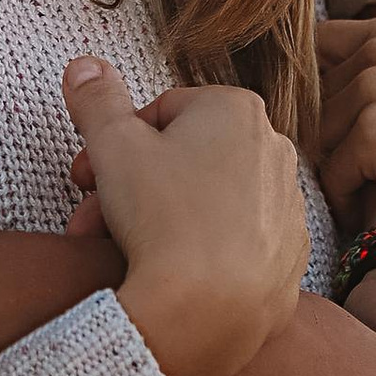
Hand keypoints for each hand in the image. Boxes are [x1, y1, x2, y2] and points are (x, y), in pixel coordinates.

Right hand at [61, 64, 307, 375]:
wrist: (207, 309)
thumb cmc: (162, 218)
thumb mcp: (112, 145)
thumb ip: (96, 98)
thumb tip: (85, 65)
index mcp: (236, 110)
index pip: (161, 112)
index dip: (115, 144)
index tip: (88, 176)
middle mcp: (274, 150)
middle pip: (182, 159)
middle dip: (129, 187)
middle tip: (92, 218)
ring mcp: (288, 208)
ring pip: (207, 202)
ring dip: (160, 219)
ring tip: (121, 251)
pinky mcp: (290, 258)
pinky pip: (236, 244)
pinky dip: (203, 253)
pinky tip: (172, 274)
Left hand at [314, 17, 375, 301]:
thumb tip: (320, 91)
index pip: (319, 49)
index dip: (321, 96)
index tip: (344, 134)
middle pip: (313, 101)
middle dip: (332, 142)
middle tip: (371, 177)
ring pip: (320, 138)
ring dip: (343, 174)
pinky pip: (334, 173)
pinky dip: (351, 200)